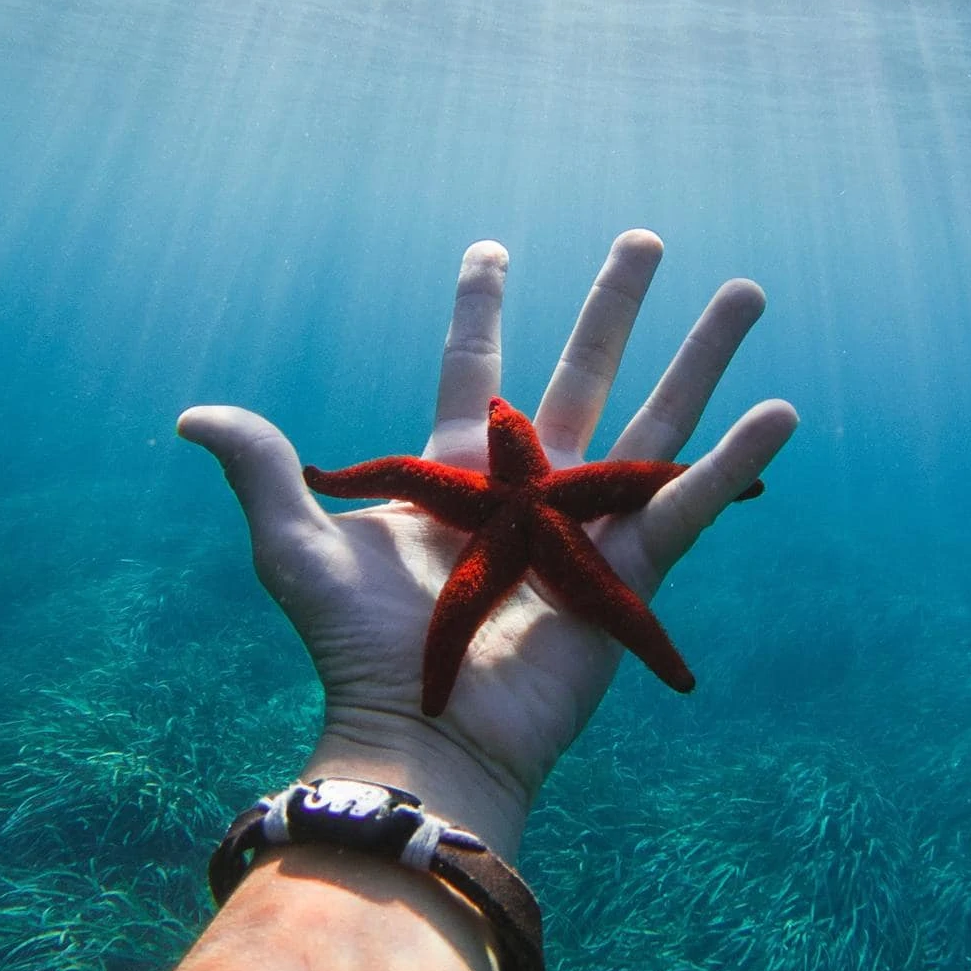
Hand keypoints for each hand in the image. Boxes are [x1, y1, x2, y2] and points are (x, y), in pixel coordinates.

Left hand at [179, 230, 795, 857]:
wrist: (424, 734)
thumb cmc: (356, 651)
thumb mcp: (297, 547)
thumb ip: (264, 470)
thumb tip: (189, 413)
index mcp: (459, 474)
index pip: (477, 370)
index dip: (483, 309)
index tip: (492, 247)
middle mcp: (531, 489)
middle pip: (585, 374)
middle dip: (615, 305)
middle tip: (645, 237)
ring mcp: (588, 527)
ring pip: (656, 421)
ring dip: (701, 356)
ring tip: (746, 290)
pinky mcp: (632, 575)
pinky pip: (690, 504)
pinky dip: (736, 460)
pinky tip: (781, 408)